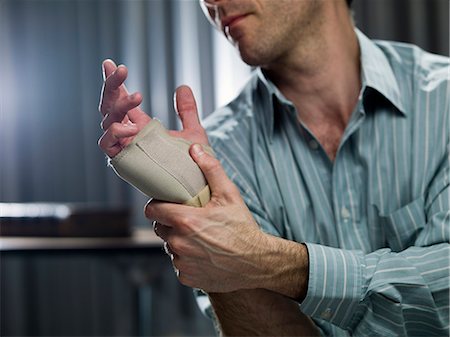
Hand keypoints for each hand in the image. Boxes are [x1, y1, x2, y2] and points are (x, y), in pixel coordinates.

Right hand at [97, 59, 207, 157]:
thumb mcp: (193, 132)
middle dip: (112, 87)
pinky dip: (114, 134)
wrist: (195, 188)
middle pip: (110, 107)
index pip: (122, 101)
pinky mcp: (124, 162)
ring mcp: (125, 148)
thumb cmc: (192, 164)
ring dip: (118, 106)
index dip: (115, 83)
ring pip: (108, 121)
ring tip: (138, 97)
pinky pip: (108, 145)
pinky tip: (128, 125)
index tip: (110, 63)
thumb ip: (187, 110)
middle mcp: (129, 136)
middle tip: (120, 69)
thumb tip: (183, 86)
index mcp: (141, 126)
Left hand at [145, 145, 308, 297]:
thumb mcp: (229, 194)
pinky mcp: (187, 277)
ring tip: (200, 238)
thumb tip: (194, 149)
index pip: (151, 210)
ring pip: (169, 247)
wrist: (258, 262)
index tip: (167, 205)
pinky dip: (187, 260)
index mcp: (185, 221)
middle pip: (160, 228)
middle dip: (171, 223)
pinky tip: (204, 255)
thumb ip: (210, 169)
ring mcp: (182, 262)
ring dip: (179, 242)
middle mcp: (178, 243)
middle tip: (190, 221)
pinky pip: (178, 265)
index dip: (157, 205)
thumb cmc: (243, 227)